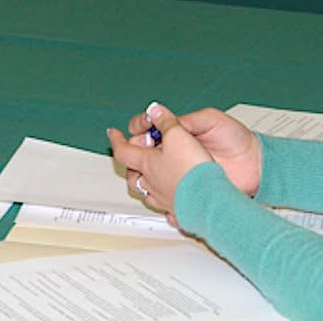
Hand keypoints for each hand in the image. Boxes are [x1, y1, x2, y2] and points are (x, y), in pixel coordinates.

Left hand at [109, 103, 211, 218]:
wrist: (209, 200)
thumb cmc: (191, 170)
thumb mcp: (177, 135)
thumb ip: (165, 121)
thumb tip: (155, 111)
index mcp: (147, 164)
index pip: (123, 151)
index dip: (116, 140)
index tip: (113, 133)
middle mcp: (152, 184)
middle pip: (132, 175)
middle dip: (131, 165)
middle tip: (134, 156)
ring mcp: (165, 200)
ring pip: (148, 194)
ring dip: (147, 184)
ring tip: (151, 177)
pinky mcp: (180, 212)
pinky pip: (167, 210)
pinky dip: (165, 204)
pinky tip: (171, 202)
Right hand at [127, 103, 263, 196]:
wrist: (256, 166)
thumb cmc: (237, 140)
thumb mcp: (212, 120)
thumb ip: (188, 120)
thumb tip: (161, 115)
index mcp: (178, 132)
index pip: (147, 126)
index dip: (140, 126)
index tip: (144, 128)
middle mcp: (174, 152)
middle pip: (141, 152)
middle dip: (135, 150)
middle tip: (146, 150)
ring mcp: (178, 173)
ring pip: (147, 176)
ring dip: (142, 174)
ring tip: (149, 171)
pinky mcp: (185, 191)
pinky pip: (163, 195)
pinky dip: (159, 194)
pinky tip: (163, 189)